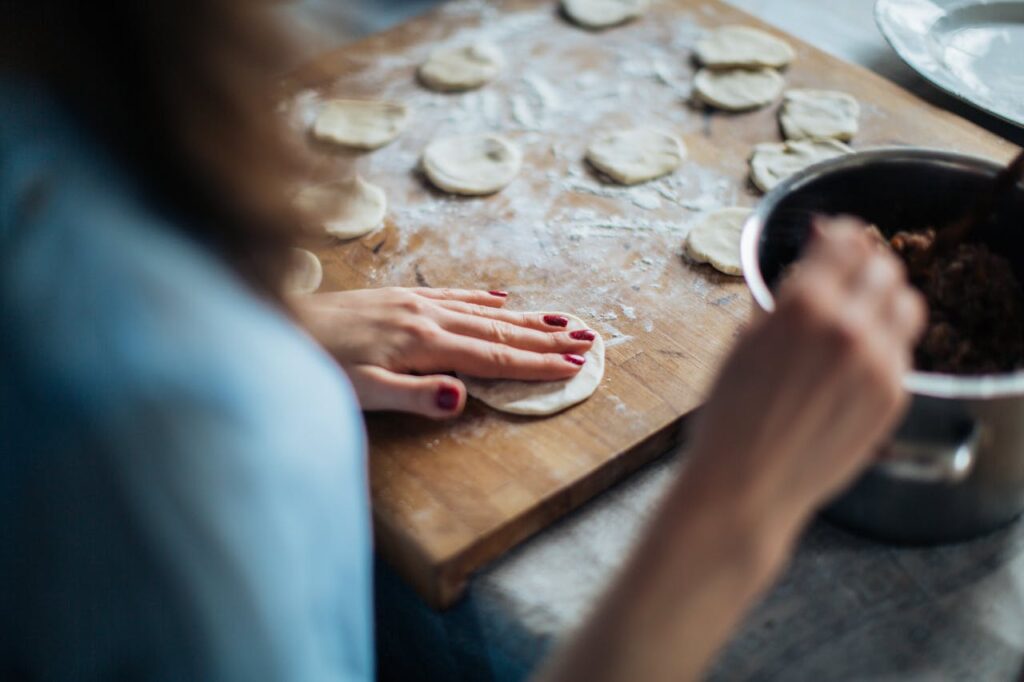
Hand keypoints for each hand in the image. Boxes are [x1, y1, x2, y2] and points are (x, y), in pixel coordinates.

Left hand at [293, 287, 595, 418]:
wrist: (274, 324)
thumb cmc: (315, 368)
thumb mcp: (359, 392)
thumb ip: (413, 396)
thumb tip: (463, 397)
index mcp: (423, 343)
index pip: (493, 358)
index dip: (536, 364)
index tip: (575, 367)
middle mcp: (426, 317)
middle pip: (499, 331)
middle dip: (546, 338)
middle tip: (590, 341)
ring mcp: (414, 303)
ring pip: (483, 312)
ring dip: (526, 318)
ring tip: (563, 320)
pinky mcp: (398, 298)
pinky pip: (453, 295)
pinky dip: (483, 299)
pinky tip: (501, 298)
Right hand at [687, 216, 926, 529]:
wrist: (744, 485)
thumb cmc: (729, 417)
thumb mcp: (742, 341)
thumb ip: (781, 300)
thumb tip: (803, 270)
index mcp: (804, 304)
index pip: (847, 241)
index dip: (839, 235)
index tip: (833, 239)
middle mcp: (850, 327)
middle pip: (884, 268)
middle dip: (864, 264)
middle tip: (847, 275)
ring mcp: (879, 364)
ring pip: (907, 305)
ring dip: (886, 299)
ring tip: (862, 312)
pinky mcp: (893, 398)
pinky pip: (902, 351)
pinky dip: (885, 343)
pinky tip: (856, 357)